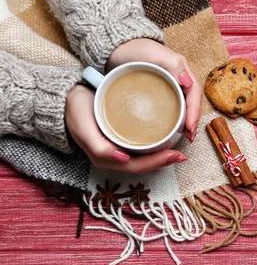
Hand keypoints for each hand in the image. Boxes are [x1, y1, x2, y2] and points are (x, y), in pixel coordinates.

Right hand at [65, 85, 187, 173]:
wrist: (66, 99)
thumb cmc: (75, 112)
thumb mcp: (84, 127)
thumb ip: (100, 147)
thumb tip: (123, 160)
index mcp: (106, 158)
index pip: (137, 166)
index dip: (157, 163)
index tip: (175, 154)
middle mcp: (114, 158)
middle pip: (144, 165)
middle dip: (164, 162)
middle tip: (182, 155)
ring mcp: (117, 150)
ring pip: (144, 159)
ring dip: (161, 157)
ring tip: (178, 151)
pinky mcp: (120, 140)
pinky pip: (141, 149)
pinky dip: (155, 147)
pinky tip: (166, 139)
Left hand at [107, 38, 200, 141]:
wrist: (116, 48)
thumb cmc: (136, 49)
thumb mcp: (156, 54)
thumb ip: (174, 66)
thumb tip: (189, 83)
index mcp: (182, 71)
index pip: (194, 94)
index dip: (194, 112)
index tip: (190, 128)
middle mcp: (179, 79)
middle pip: (191, 102)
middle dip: (193, 121)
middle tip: (190, 137)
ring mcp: (169, 86)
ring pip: (183, 106)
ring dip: (186, 122)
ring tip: (184, 136)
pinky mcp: (159, 92)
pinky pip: (171, 106)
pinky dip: (174, 119)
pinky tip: (171, 129)